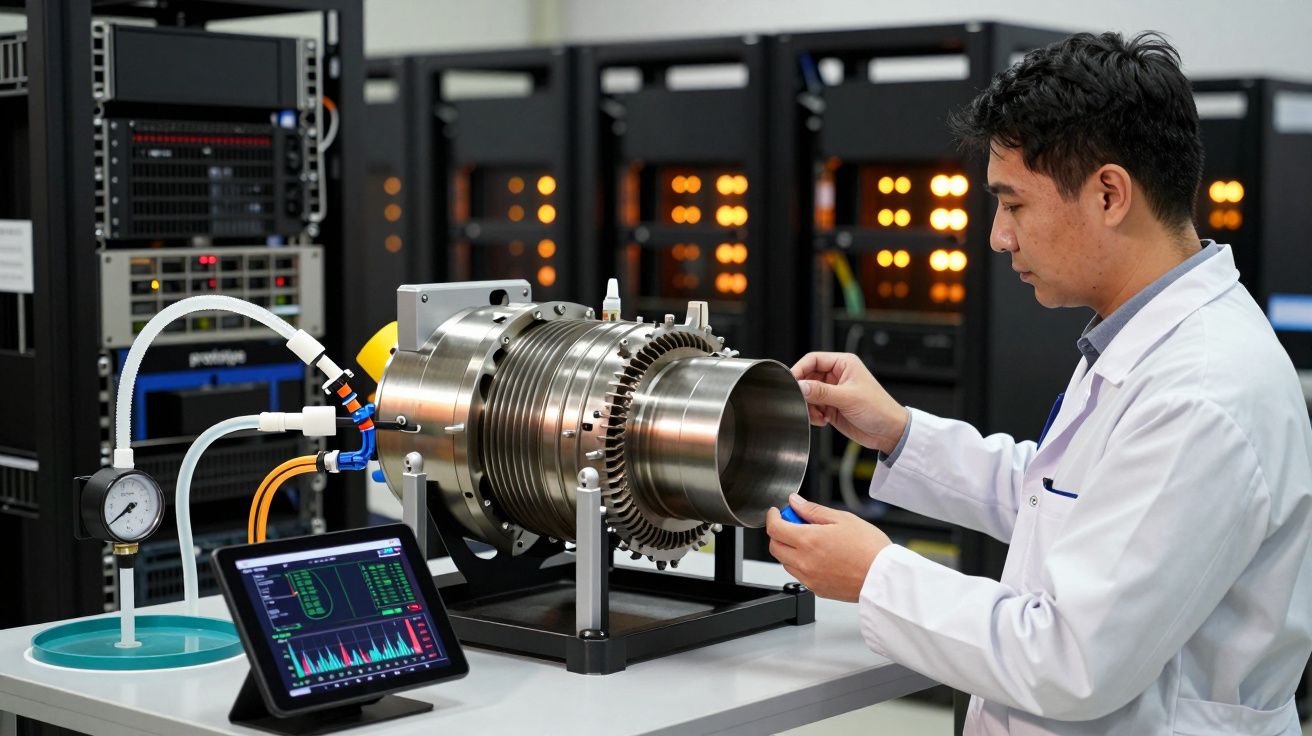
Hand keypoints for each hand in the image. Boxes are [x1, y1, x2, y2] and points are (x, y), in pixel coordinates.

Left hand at [766, 494, 891, 601]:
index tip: (777, 512)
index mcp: (808, 541)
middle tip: (794, 523)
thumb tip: (795, 502)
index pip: (775, 528)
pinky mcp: (817, 589)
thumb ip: (813, 510)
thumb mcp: (842, 518)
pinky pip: (799, 575)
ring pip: (785, 562)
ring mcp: (809, 578)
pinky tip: (819, 556)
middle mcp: (804, 562)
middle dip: (778, 533)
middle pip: (775, 546)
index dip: (773, 517)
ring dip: (789, 549)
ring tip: (811, 540)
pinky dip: (801, 564)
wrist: (884, 577)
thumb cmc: (869, 548)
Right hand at [791, 352, 908, 453]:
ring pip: (808, 394)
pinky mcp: (831, 407)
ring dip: (809, 406)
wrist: (888, 432)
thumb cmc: (878, 408)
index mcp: (843, 364)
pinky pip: (812, 407)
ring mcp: (833, 392)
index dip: (799, 369)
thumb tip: (800, 386)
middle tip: (803, 403)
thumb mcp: (848, 397)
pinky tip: (823, 420)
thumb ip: (821, 392)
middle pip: (808, 378)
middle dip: (804, 392)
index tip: (790, 382)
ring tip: (819, 415)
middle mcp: (837, 376)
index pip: (813, 360)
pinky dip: (813, 415)